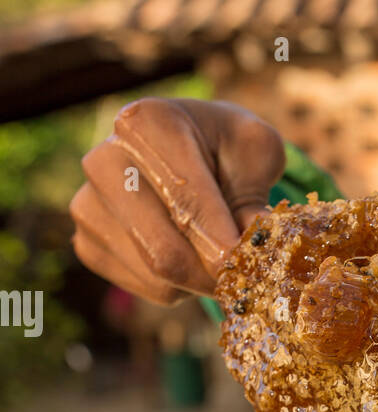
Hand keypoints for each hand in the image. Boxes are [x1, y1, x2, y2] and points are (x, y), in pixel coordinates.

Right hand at [70, 98, 285, 303]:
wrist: (188, 151)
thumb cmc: (226, 149)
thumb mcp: (256, 154)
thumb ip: (255, 200)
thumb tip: (254, 253)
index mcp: (144, 123)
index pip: (184, 198)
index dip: (219, 240)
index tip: (246, 264)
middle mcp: (103, 161)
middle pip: (162, 251)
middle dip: (212, 274)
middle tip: (245, 277)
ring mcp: (87, 206)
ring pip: (157, 277)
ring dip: (200, 279)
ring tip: (214, 248)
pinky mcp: (87, 244)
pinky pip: (146, 288)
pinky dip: (180, 285)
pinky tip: (187, 251)